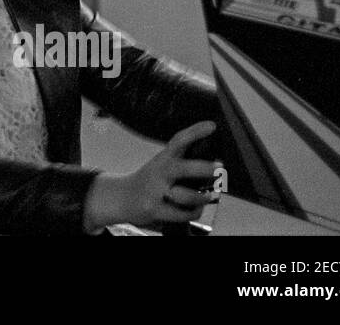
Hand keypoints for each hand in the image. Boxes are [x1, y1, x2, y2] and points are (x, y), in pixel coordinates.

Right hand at [83, 120, 220, 230]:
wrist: (120, 198)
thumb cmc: (148, 182)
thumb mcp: (160, 166)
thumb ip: (181, 164)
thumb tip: (213, 166)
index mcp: (162, 159)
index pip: (178, 141)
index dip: (194, 132)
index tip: (211, 126)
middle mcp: (158, 174)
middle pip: (180, 168)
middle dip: (202, 168)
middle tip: (219, 168)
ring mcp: (155, 192)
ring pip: (185, 196)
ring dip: (202, 197)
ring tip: (210, 195)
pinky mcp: (154, 210)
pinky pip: (181, 214)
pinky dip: (193, 212)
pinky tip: (195, 209)